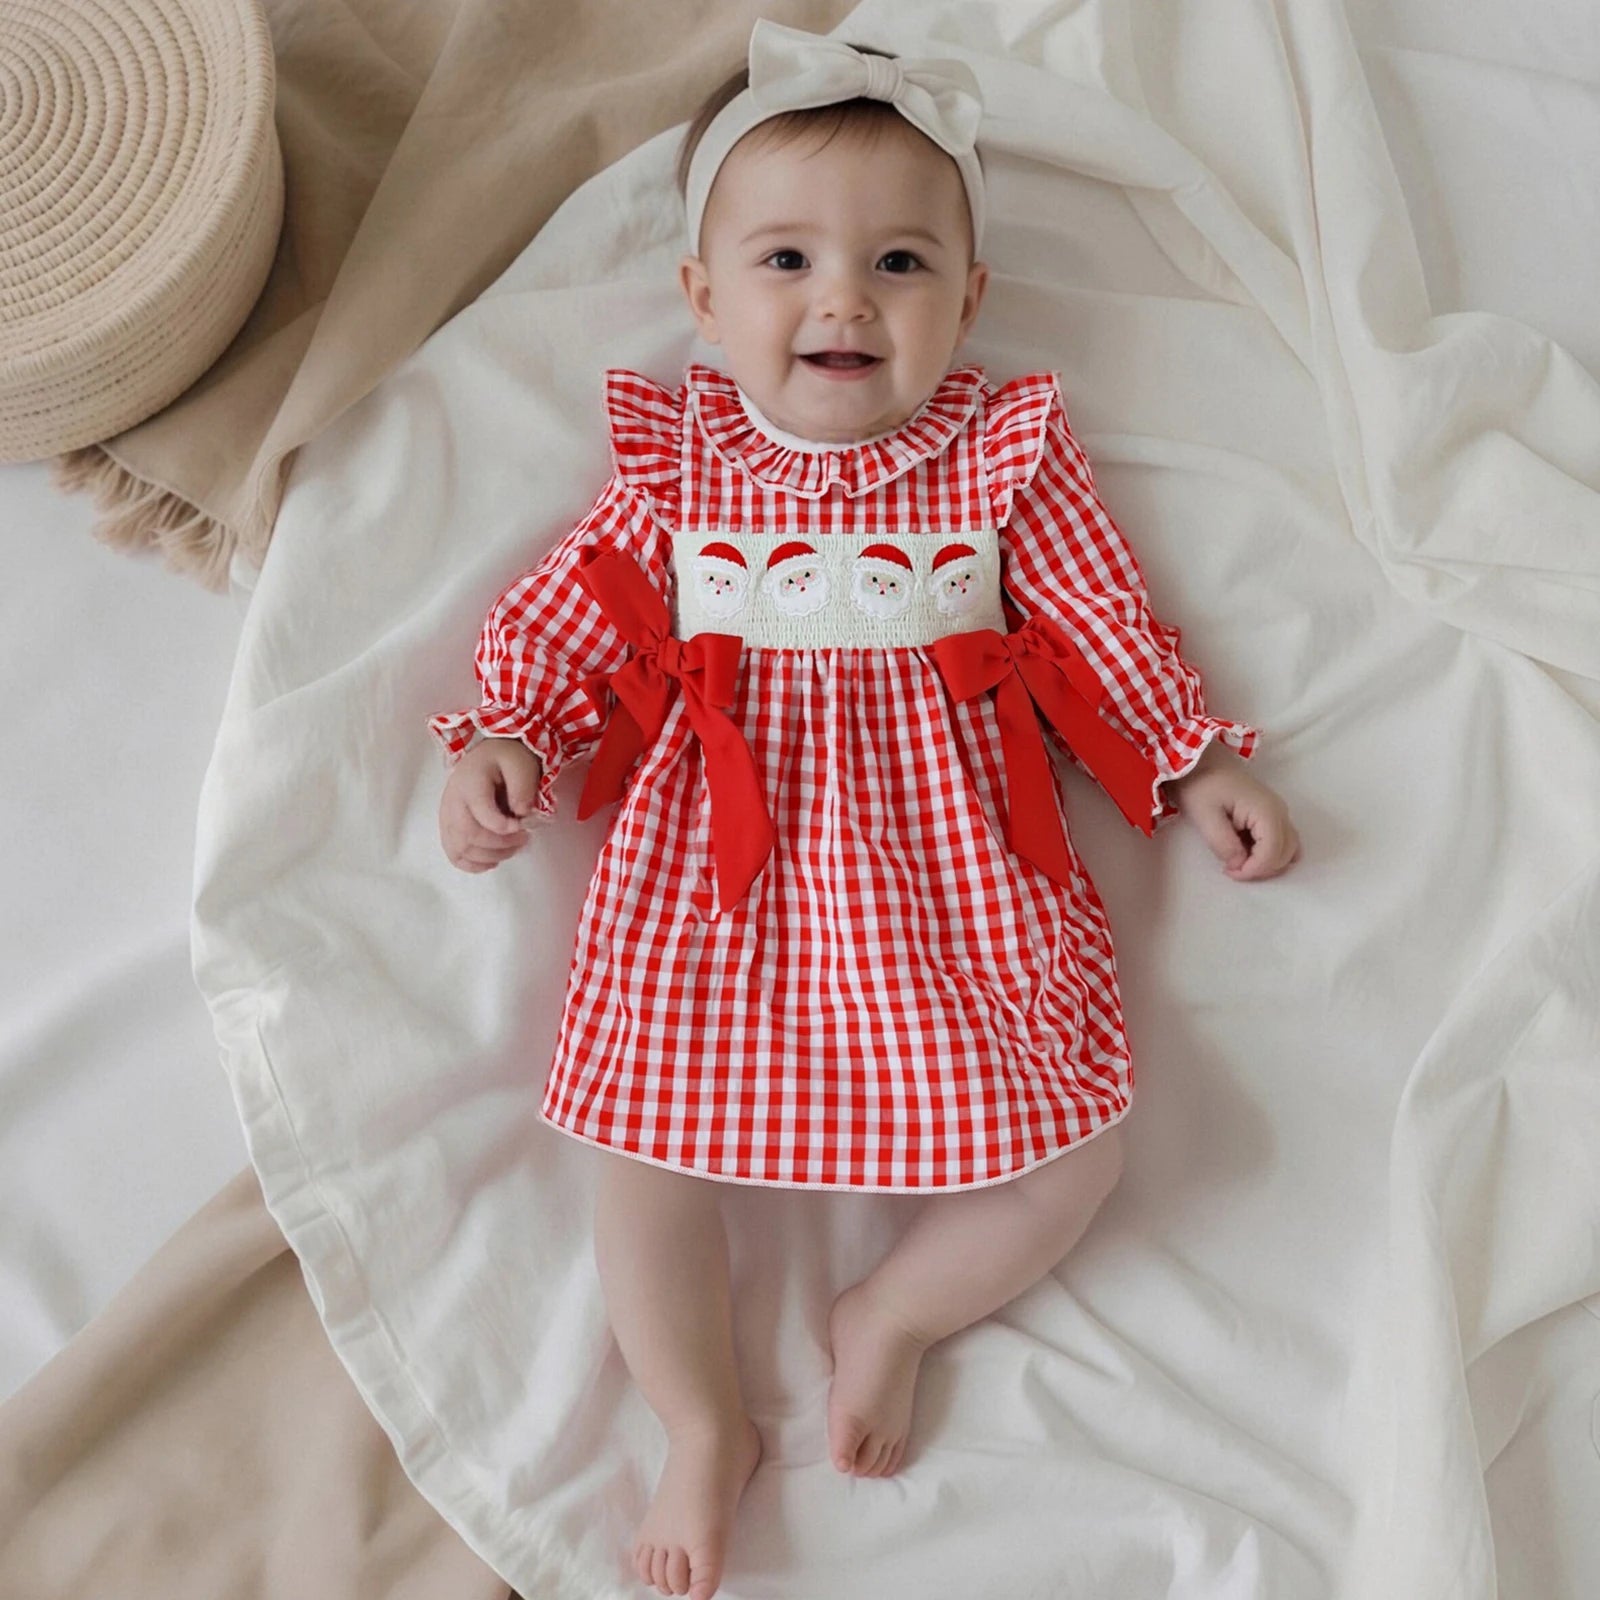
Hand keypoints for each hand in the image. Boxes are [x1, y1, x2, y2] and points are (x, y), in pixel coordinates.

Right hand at [439, 737, 545, 873]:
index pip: (481, 813)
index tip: (523, 827)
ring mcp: (447, 816)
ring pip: (460, 848)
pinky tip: (493, 861)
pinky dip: (473, 864)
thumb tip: (520, 814)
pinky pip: (453, 854)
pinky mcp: (449, 828)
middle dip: (499, 844)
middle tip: (523, 839)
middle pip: (468, 835)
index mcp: (469, 782)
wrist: (490, 756)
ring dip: (490, 856)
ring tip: (513, 848)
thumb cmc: (506, 759)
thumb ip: (523, 787)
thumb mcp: (521, 764)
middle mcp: (452, 800)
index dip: (503, 827)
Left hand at [1170, 746, 1299, 881]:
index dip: (1253, 870)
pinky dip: (1269, 853)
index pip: (1273, 854)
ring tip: (1238, 860)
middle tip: (1231, 868)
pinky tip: (1246, 851)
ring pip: (1288, 850)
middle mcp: (1280, 812)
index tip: (1229, 872)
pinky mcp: (1272, 814)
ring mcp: (1279, 812)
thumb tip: (1239, 866)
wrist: (1201, 761)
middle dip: (1260, 869)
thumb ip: (1223, 844)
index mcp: (1266, 811)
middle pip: (1285, 854)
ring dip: (1267, 863)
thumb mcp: (1205, 816)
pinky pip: (1281, 841)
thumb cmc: (1200, 786)